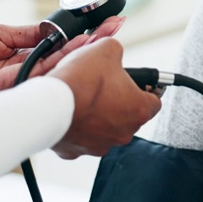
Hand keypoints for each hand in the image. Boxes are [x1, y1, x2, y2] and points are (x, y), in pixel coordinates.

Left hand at [0, 17, 125, 104]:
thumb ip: (29, 34)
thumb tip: (55, 27)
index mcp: (22, 59)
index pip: (60, 48)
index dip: (83, 37)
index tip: (105, 22)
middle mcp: (27, 74)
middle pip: (68, 59)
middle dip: (94, 43)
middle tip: (117, 25)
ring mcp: (23, 84)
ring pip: (63, 67)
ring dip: (87, 49)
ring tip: (109, 32)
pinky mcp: (15, 89)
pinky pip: (46, 73)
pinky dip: (66, 58)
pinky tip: (83, 46)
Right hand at [48, 37, 161, 158]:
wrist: (48, 104)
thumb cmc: (80, 80)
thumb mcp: (107, 49)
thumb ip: (117, 51)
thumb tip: (113, 52)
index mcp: (139, 110)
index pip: (154, 101)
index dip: (145, 89)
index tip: (137, 83)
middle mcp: (123, 133)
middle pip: (128, 115)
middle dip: (119, 101)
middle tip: (104, 87)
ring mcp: (100, 145)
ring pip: (105, 128)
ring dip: (98, 116)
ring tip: (84, 98)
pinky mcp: (76, 151)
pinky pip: (81, 138)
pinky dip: (78, 127)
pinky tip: (70, 112)